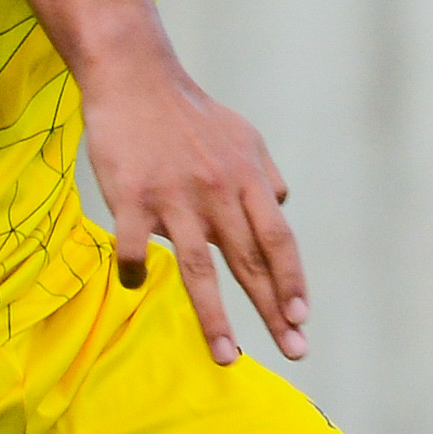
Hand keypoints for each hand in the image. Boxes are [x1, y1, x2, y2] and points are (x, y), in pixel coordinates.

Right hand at [77, 59, 305, 365]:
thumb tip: (283, 208)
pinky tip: (135, 286)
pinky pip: (131, 245)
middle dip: (273, 311)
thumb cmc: (189, 112)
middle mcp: (217, 191)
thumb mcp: (243, 135)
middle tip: (296, 351)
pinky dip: (134, 271)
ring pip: (198, 268)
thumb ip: (266, 175)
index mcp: (246, 179)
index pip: (278, 239)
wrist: (135, 75)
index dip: (292, 280)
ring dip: (215, 318)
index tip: (302, 318)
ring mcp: (173, 195)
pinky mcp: (130, 195)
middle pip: (250, 261)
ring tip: (227, 358)